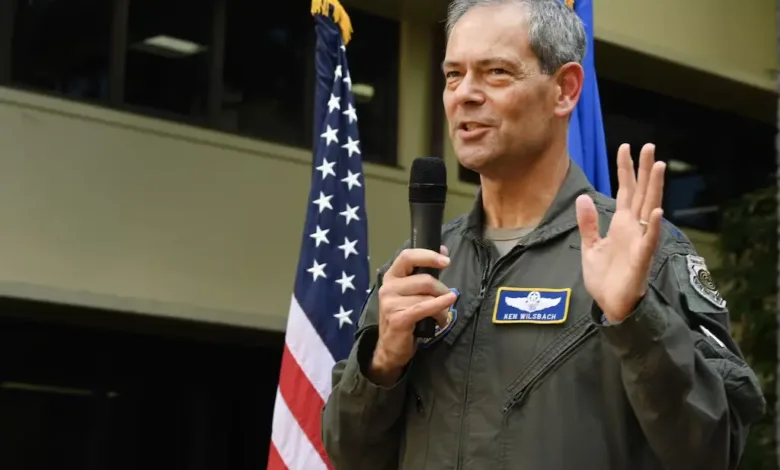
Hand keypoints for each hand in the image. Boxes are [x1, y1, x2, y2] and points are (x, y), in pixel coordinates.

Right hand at [369, 247, 456, 385]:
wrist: (391, 347)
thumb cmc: (404, 316)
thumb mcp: (411, 292)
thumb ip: (424, 273)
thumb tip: (443, 251)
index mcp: (391, 276)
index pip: (408, 256)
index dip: (428, 256)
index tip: (445, 260)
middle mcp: (388, 287)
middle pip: (425, 280)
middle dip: (442, 289)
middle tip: (446, 299)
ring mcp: (390, 303)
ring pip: (428, 296)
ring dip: (442, 307)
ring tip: (441, 316)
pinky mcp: (398, 318)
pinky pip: (425, 307)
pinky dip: (440, 307)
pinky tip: (447, 308)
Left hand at [575, 143, 665, 322]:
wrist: (610, 305)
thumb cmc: (604, 278)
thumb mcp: (590, 246)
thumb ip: (588, 223)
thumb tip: (583, 197)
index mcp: (621, 224)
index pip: (625, 190)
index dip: (625, 170)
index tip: (625, 147)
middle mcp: (633, 228)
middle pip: (641, 193)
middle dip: (644, 170)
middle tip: (649, 146)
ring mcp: (640, 241)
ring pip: (650, 209)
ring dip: (654, 189)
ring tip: (658, 166)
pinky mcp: (642, 259)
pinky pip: (650, 240)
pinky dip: (654, 226)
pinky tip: (658, 211)